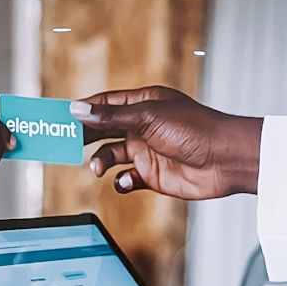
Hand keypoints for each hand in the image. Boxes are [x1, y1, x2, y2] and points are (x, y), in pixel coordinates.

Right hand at [71, 88, 262, 200]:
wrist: (226, 161)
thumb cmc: (195, 130)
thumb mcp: (148, 118)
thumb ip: (111, 117)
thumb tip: (78, 110)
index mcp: (142, 104)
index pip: (104, 104)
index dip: (83, 110)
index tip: (61, 118)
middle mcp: (142, 126)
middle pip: (102, 129)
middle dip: (84, 136)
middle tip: (65, 144)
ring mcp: (146, 150)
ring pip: (110, 155)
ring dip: (100, 162)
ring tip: (96, 168)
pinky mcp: (152, 175)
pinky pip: (126, 179)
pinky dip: (121, 181)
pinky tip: (125, 181)